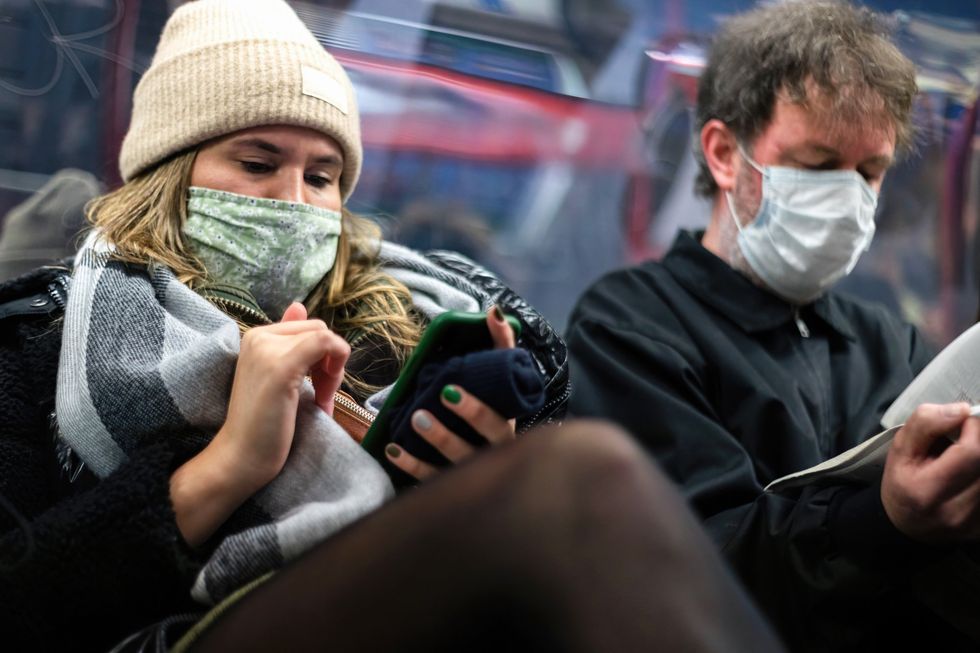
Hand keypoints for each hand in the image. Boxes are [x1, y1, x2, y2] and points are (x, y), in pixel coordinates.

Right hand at [219, 302, 349, 481]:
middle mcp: (258, 336)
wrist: (240, 457)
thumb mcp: (280, 376)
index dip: (322, 356)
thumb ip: (292, 342)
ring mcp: (268, 350)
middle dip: (330, 362)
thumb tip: (299, 306)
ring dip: (334, 370)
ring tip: (319, 400)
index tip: (317, 387)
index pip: (309, 328)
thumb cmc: (263, 425)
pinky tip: (323, 396)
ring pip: (325, 337)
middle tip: (320, 395)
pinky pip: (325, 342)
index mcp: (256, 336)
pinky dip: (337, 364)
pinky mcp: (281, 367)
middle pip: (320, 330)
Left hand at [386, 305, 516, 480]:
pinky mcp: (448, 485)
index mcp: (506, 430)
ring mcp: (469, 473)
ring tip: (414, 420)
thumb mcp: (499, 377)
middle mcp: (491, 455)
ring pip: (452, 467)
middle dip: (449, 432)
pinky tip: (393, 449)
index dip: (475, 411)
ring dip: (432, 444)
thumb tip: (494, 311)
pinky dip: (411, 465)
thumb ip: (501, 344)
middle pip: (474, 451)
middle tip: (423, 413)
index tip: (448, 390)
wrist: (491, 456)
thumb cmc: (492, 406)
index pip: (497, 424)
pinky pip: (429, 480)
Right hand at [881, 402, 979, 541]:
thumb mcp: (900, 450)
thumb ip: (925, 424)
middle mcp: (955, 511)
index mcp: (927, 491)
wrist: (907, 525)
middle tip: (965, 438)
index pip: (972, 452)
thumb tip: (961, 409)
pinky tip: (969, 475)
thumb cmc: (902, 483)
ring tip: (964, 461)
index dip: (974, 427)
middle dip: (979, 442)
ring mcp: (974, 524)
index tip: (963, 420)